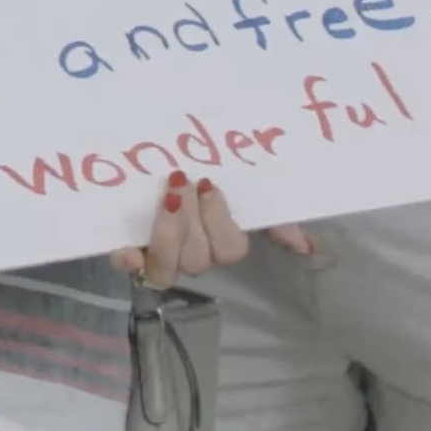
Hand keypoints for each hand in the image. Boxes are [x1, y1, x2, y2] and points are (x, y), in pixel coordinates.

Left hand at [109, 169, 313, 289]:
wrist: (146, 162)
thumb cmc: (200, 182)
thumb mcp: (241, 192)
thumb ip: (274, 216)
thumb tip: (306, 247)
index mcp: (217, 243)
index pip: (230, 249)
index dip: (219, 221)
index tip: (208, 183)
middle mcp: (189, 256)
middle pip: (198, 259)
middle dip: (191, 220)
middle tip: (181, 181)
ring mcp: (156, 257)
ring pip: (166, 267)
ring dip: (167, 233)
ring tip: (165, 195)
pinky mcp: (124, 251)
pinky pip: (126, 266)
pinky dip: (127, 258)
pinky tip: (127, 249)